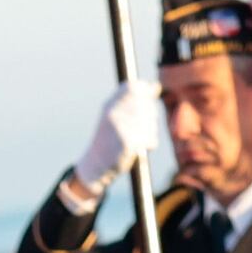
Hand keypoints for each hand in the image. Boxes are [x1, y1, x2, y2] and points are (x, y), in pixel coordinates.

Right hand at [75, 81, 165, 198]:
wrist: (96, 166)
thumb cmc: (110, 140)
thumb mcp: (118, 116)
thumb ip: (135, 101)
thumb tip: (155, 86)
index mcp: (109, 105)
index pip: (133, 88)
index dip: (144, 93)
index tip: (145, 105)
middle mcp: (113, 113)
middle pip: (145, 104)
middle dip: (151, 115)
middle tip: (145, 127)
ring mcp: (119, 127)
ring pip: (149, 122)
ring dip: (151, 131)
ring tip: (141, 139)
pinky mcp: (126, 143)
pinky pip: (149, 138)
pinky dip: (149, 143)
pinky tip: (140, 148)